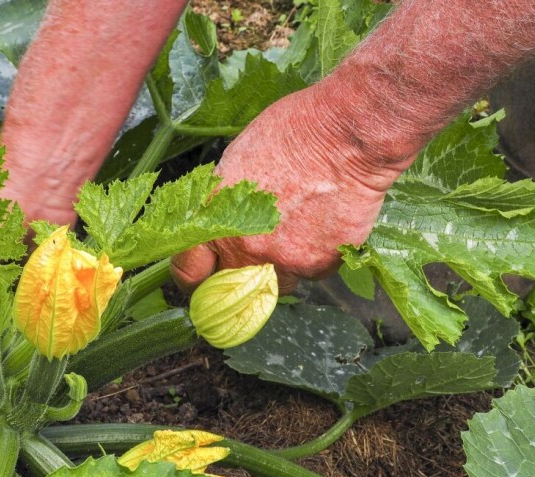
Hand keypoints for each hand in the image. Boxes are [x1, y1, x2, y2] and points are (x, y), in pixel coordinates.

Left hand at [171, 82, 414, 293]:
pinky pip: (311, 272)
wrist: (345, 137)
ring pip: (275, 283)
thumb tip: (222, 219)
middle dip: (240, 272)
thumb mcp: (236, 161)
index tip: (205, 271)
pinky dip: (316, 255)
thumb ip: (224, 202)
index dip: (196, 274)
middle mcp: (244, 248)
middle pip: (232, 285)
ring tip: (297, 228)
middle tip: (258, 248)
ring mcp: (282, 261)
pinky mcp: (318, 265)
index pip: (189, 271)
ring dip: (280, 266)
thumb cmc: (291, 134)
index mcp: (215, 220)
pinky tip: (324, 223)